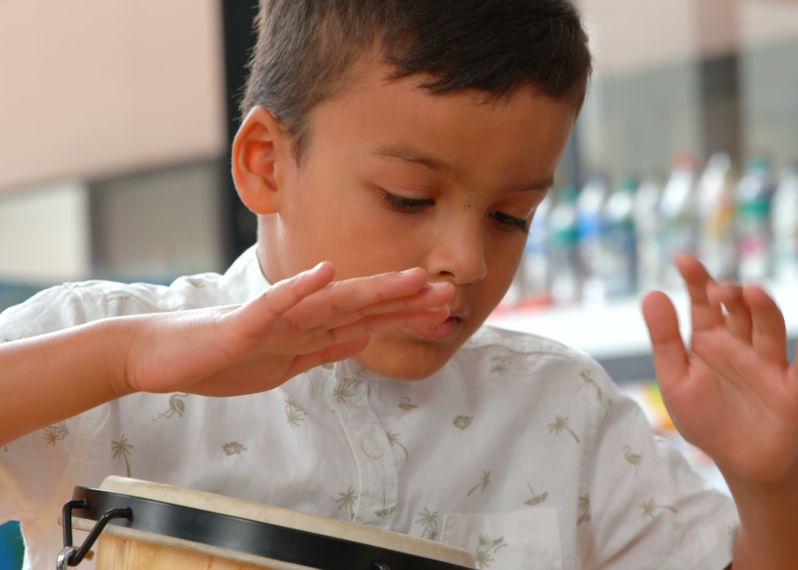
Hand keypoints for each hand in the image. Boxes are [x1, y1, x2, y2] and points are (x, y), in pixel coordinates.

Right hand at [124, 262, 451, 395]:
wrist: (159, 356)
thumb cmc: (222, 356)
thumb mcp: (286, 361)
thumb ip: (325, 347)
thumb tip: (366, 336)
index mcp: (310, 328)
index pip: (368, 318)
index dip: (407, 313)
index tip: (447, 308)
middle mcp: (298, 317)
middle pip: (360, 305)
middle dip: (405, 299)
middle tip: (448, 290)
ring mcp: (272, 318)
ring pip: (330, 301)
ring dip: (372, 289)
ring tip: (411, 277)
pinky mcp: (242, 324)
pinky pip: (274, 305)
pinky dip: (300, 289)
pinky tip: (325, 271)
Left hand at [641, 253, 797, 482]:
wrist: (741, 461)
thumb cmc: (706, 416)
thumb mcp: (676, 380)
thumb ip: (665, 340)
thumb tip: (652, 294)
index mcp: (711, 339)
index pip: (705, 302)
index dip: (697, 280)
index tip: (683, 260)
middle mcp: (742, 344)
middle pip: (741, 309)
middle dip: (731, 294)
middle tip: (718, 289)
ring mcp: (769, 365)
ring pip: (772, 330)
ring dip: (765, 310)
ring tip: (754, 292)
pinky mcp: (791, 392)